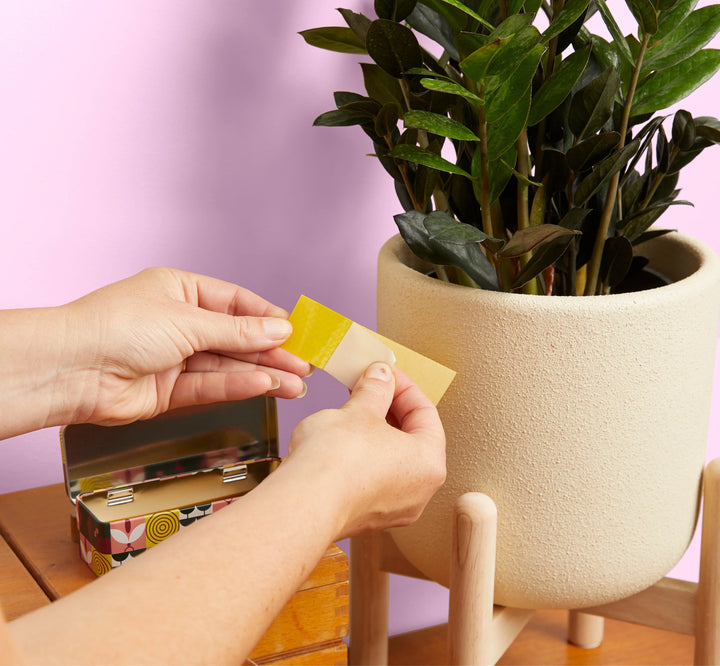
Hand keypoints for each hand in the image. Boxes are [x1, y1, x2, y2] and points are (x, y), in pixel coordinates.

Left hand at [60, 267, 309, 424]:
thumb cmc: (118, 327)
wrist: (72, 369)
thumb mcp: (188, 320)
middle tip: (304, 364)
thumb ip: (237, 330)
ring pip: (228, 365)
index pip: (236, 303)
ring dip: (262, 373)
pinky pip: (211, 385)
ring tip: (295, 383)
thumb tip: (279, 329)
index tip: (296, 331)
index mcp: (180, 290)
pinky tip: (265, 385)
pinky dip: (238, 386)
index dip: (267, 318)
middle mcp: (179, 323)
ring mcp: (175, 357)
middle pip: (236, 338)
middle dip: (271, 352)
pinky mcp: (169, 390)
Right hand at [283, 362, 445, 538]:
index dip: (403, 386)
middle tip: (369, 387)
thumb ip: (375, 389)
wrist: (302, 505)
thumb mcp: (359, 410)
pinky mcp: (366, 515)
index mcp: (429, 463)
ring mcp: (392, 508)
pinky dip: (363, 456)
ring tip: (352, 410)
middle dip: (388, 408)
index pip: (425, 413)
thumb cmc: (336, 464)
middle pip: (411, 437)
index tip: (387, 374)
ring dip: (374, 432)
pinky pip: (372, 478)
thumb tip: (381, 377)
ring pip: (390, 459)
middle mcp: (418, 491)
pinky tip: (342, 440)